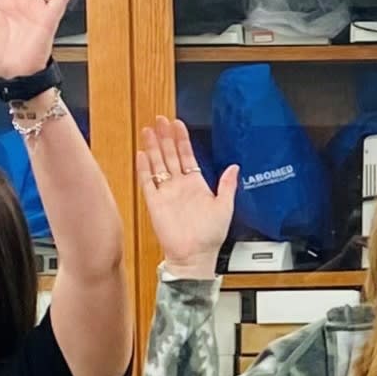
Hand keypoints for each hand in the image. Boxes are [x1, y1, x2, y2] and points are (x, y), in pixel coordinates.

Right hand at [136, 116, 237, 279]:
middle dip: (165, 137)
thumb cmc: (210, 236)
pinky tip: (142, 153)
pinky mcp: (155, 202)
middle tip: (160, 119)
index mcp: (196, 184)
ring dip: (153, 147)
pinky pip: (147, 182)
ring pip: (157, 164)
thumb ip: (227, 186)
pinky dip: (144, 168)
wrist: (195, 256)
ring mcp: (166, 192)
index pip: (187, 155)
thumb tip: (234, 167)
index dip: (182, 139)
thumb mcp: (225, 207)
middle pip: (170, 155)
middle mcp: (179, 185)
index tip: (178, 124)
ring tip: (149, 130)